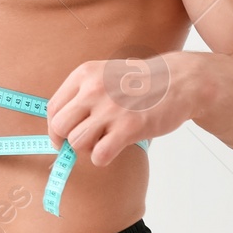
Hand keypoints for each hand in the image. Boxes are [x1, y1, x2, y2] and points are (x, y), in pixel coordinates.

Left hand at [45, 50, 199, 166]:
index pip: (53, 108)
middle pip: (60, 127)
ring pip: (77, 142)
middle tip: (84, 142)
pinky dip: (102, 158)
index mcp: (85, 74)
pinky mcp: (129, 128)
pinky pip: (99, 155)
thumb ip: (83, 94)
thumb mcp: (106, 74)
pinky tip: (114, 149)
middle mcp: (94, 89)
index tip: (61, 138)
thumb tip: (60, 126)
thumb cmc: (141, 82)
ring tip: (104, 141)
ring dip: (88, 148)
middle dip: (68, 140)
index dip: (54, 129)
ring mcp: (111, 109)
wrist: (180, 81)